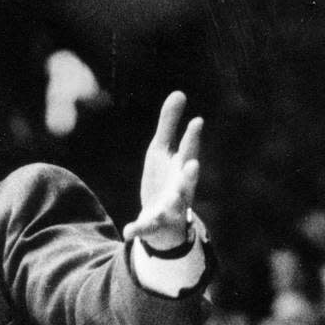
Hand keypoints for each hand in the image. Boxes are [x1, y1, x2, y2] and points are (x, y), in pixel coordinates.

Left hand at [124, 91, 202, 249]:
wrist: (162, 222)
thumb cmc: (164, 180)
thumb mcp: (162, 151)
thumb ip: (169, 124)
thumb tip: (179, 92)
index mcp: (181, 168)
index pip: (188, 151)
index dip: (192, 137)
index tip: (196, 121)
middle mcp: (180, 189)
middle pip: (187, 181)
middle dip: (190, 174)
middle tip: (193, 164)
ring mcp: (169, 209)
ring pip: (173, 208)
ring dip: (173, 204)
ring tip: (170, 201)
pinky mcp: (153, 226)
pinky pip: (145, 229)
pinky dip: (137, 230)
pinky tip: (127, 232)